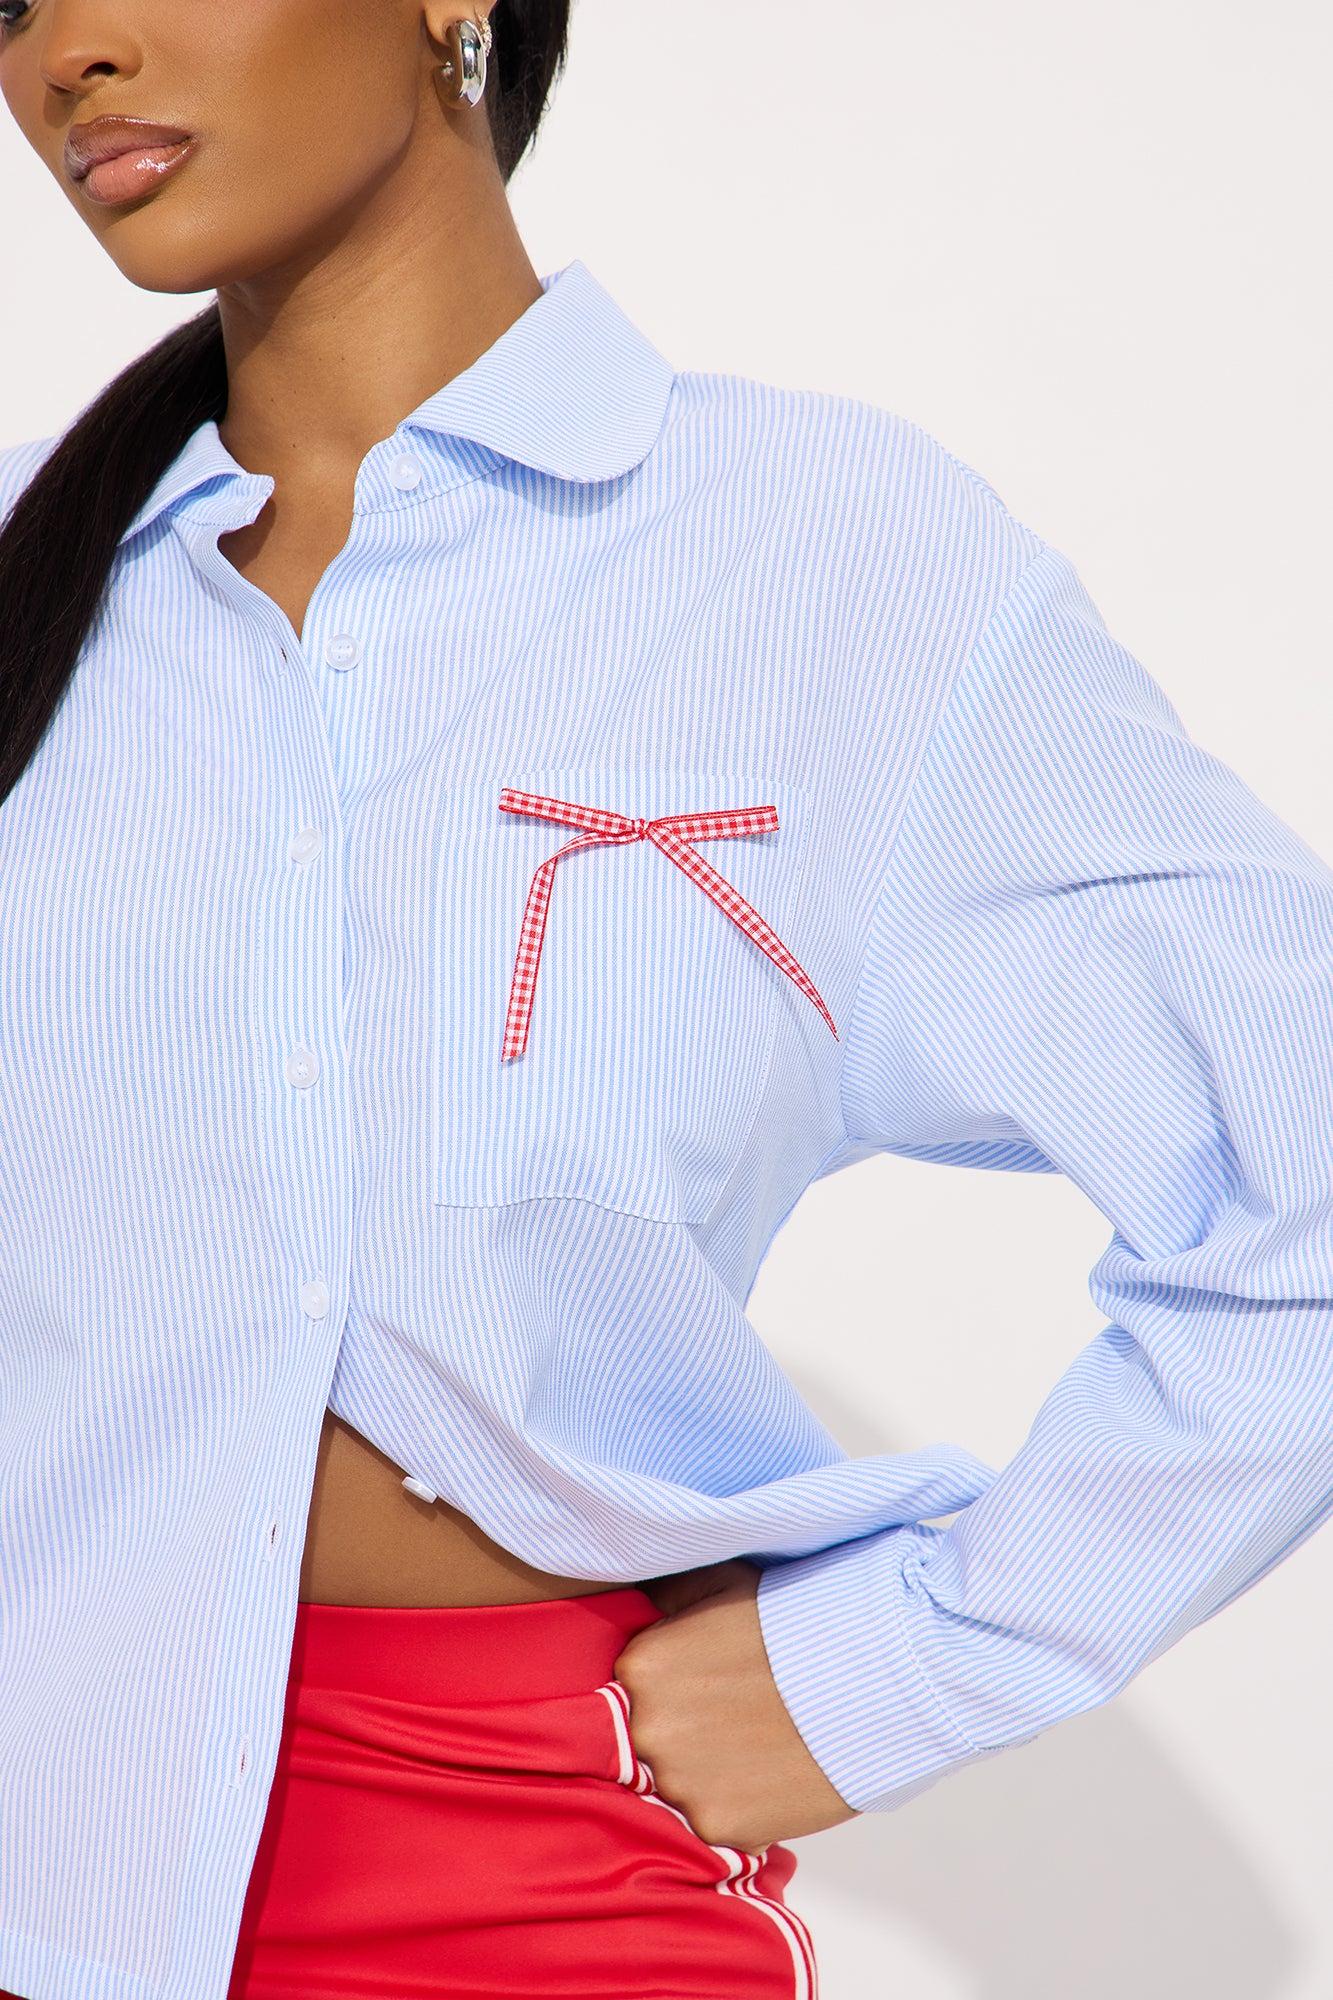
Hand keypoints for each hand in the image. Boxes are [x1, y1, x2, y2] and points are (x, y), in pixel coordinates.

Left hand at [612, 1556, 859, 1851]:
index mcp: (640, 1666)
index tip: (713, 1685)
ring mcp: (679, 1782)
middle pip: (652, 1741)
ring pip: (682, 1786)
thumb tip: (643, 1599)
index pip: (635, 1688)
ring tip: (762, 1749)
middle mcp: (647, 1727)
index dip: (678, 1688)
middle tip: (739, 1719)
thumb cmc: (798, 1622)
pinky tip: (775, 1777)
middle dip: (689, 1734)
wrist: (870, 1677)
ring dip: (713, 1775)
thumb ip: (671, 1596)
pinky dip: (743, 1808)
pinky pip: (717, 1822)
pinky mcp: (717, 1826)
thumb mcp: (725, 1583)